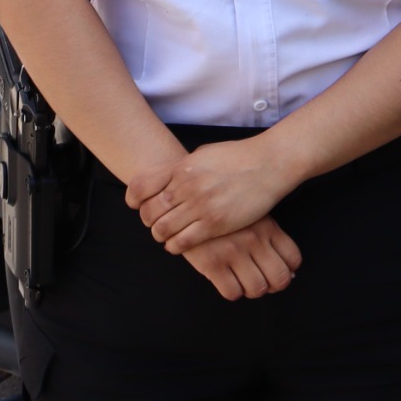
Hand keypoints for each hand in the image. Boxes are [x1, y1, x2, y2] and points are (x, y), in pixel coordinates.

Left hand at [126, 136, 303, 254]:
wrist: (266, 165)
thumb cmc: (236, 157)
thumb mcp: (203, 154)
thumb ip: (182, 168)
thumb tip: (166, 177)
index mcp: (181, 167)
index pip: (141, 186)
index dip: (133, 199)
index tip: (136, 205)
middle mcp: (186, 186)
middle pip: (149, 211)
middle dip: (147, 220)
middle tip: (153, 223)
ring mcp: (200, 205)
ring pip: (163, 229)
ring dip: (160, 235)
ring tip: (165, 236)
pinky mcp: (215, 224)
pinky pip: (183, 241)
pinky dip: (174, 246)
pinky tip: (177, 245)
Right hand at [178, 216, 302, 300]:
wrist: (183, 202)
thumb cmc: (221, 210)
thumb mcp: (250, 215)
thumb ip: (270, 238)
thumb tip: (291, 272)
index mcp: (267, 226)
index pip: (293, 258)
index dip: (287, 270)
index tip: (275, 271)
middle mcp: (254, 239)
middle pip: (280, 278)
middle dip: (273, 285)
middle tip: (261, 281)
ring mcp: (233, 251)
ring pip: (257, 289)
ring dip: (251, 289)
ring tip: (241, 279)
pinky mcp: (212, 262)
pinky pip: (232, 292)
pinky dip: (232, 290)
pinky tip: (225, 278)